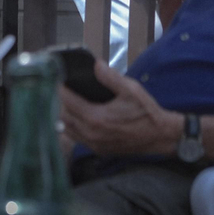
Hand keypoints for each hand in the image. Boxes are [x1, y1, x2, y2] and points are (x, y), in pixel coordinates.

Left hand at [58, 59, 181, 157]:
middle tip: (57, 88)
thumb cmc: (146, 113)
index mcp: (96, 118)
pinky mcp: (98, 149)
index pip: (68, 102)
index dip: (59, 89)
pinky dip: (71, 127)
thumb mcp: (131, 90)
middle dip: (57, 102)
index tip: (54, 78)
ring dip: (62, 116)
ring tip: (62, 101)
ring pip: (67, 130)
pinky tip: (75, 117)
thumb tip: (95, 65)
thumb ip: (111, 77)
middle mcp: (91, 133)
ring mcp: (93, 144)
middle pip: (62, 117)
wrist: (159, 137)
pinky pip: (76, 138)